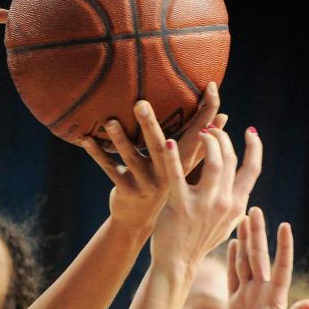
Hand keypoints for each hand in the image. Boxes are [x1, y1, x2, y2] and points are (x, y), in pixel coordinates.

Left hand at [83, 84, 223, 235]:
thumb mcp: (184, 167)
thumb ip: (199, 142)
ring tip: (110, 122)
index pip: (199, 135)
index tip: (211, 87)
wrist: (139, 221)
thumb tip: (222, 115)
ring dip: (120, 139)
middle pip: (160, 146)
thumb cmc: (163, 185)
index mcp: (183, 163)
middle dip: (150, 124)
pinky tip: (86, 139)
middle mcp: (168, 174)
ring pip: (132, 158)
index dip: (207, 112)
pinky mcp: (127, 190)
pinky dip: (97, 154)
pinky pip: (110, 169)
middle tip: (141, 103)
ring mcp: (146, 184)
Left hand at [149, 121, 261, 272]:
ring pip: (215, 163)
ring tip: (199, 131)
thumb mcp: (223, 223)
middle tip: (211, 128)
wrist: (177, 263)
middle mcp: (225, 203)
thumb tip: (242, 185)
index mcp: (237, 205)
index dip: (254, 147)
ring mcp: (204, 205)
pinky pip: (178, 176)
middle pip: (231, 160)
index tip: (251, 131)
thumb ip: (233, 202)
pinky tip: (169, 142)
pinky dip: (174, 157)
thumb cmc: (197, 240)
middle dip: (222, 138)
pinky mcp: (181, 206)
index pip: (253, 169)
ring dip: (208, 142)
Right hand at [226, 208, 308, 308]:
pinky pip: (232, 276)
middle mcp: (262, 292)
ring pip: (245, 262)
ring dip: (244, 242)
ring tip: (242, 221)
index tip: (284, 225)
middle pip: (259, 257)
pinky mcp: (234, 303)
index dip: (282, 246)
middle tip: (254, 210)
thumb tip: (308, 303)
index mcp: (275, 298)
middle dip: (257, 234)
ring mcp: (247, 296)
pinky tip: (232, 244)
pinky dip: (232, 260)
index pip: (280, 266)